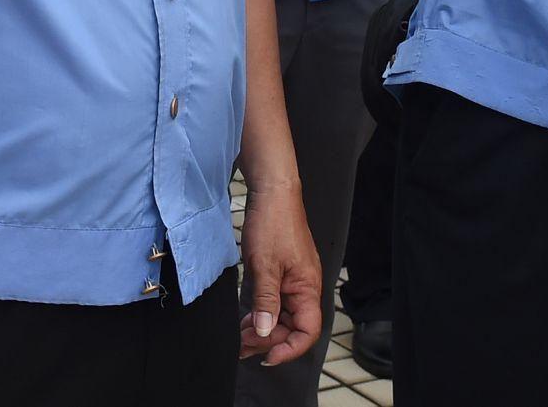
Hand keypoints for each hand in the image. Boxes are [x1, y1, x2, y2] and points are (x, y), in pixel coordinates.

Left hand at [238, 184, 321, 366]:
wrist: (272, 191)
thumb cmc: (273, 222)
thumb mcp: (264, 265)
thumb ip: (265, 301)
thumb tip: (265, 333)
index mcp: (308, 288)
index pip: (307, 332)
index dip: (289, 349)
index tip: (266, 356)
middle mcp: (304, 287)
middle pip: (292, 327)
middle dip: (269, 340)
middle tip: (241, 346)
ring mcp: (294, 280)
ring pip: (282, 316)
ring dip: (263, 329)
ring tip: (240, 337)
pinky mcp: (282, 273)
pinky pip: (276, 302)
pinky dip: (262, 313)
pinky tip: (246, 319)